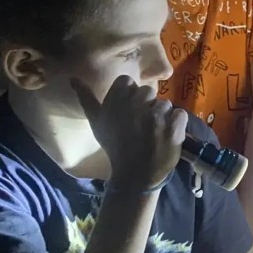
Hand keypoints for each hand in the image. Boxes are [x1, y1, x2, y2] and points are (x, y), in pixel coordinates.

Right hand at [73, 76, 185, 192]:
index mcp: (116, 102)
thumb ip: (86, 98)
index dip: (130, 96)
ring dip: (162, 116)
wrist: (135, 174)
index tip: (129, 112)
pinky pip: (180, 114)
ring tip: (154, 133)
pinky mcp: (174, 127)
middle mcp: (136, 105)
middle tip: (142, 125)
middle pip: (148, 91)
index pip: (127, 82)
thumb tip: (72, 78)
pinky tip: (167, 136)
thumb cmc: (115, 146)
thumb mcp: (97, 122)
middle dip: (147, 106)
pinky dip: (177, 124)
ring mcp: (157, 116)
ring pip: (165, 103)